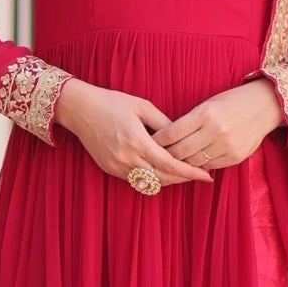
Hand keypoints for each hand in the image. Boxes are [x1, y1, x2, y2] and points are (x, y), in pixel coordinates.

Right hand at [54, 78, 213, 185]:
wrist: (80, 109)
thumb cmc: (112, 102)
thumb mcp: (142, 106)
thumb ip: (164, 123)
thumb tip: (183, 136)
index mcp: (137, 142)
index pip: (170, 165)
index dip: (191, 172)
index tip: (207, 176)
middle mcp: (127, 159)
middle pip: (163, 179)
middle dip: (183, 179)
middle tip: (199, 175)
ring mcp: (117, 167)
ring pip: (149, 183)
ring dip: (168, 180)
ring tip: (184, 174)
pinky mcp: (110, 170)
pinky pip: (136, 181)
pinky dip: (151, 179)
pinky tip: (162, 172)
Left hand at [151, 77, 284, 170]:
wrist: (264, 106)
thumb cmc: (231, 102)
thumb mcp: (208, 105)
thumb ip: (189, 122)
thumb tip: (166, 140)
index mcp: (205, 113)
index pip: (172, 133)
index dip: (157, 140)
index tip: (148, 142)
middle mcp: (216, 131)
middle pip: (180, 152)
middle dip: (165, 155)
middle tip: (155, 156)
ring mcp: (227, 146)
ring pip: (193, 162)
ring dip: (182, 163)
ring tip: (172, 161)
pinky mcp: (235, 157)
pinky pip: (210, 166)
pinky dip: (200, 165)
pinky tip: (194, 162)